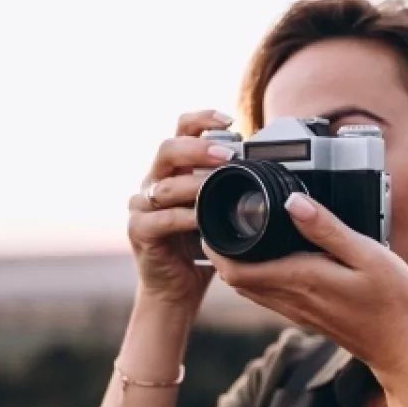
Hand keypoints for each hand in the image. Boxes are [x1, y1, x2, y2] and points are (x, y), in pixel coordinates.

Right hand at [127, 110, 238, 308]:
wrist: (177, 287)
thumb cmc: (201, 246)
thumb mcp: (220, 210)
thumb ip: (232, 186)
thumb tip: (268, 165)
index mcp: (174, 170)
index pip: (181, 131)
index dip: (202, 119)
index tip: (229, 120)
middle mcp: (154, 181)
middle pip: (168, 149)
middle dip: (199, 148)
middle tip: (228, 155)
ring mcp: (141, 205)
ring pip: (164, 185)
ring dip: (196, 184)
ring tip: (221, 186)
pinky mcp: (139, 231)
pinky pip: (162, 219)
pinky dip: (185, 217)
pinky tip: (203, 219)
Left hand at [202, 193, 407, 385]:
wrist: (404, 348)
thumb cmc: (394, 301)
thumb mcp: (368, 255)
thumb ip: (328, 229)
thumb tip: (292, 202)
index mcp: (301, 279)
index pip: (236, 269)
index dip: (214, 245)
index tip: (211, 217)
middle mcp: (292, 298)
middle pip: (234, 278)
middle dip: (219, 250)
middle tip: (218, 218)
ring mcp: (298, 311)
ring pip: (249, 289)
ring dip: (234, 264)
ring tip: (236, 232)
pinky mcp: (307, 315)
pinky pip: (268, 294)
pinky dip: (256, 275)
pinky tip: (268, 257)